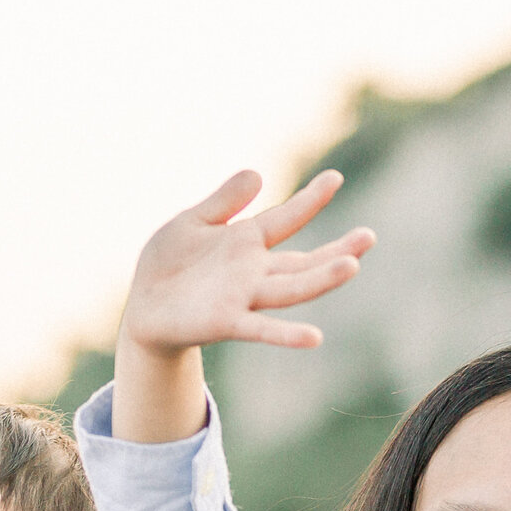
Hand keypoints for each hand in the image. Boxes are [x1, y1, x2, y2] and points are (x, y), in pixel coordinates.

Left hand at [112, 170, 373, 442]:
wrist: (141, 309)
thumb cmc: (168, 266)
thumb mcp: (193, 223)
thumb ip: (224, 202)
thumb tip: (257, 173)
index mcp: (246, 243)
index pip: (286, 218)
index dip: (309, 199)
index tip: (334, 177)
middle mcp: (253, 272)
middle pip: (303, 262)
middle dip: (336, 251)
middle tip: (368, 237)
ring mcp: (243, 299)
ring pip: (290, 289)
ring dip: (320, 280)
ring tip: (351, 267)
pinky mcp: (225, 322)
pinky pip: (260, 329)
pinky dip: (287, 335)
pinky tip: (315, 337)